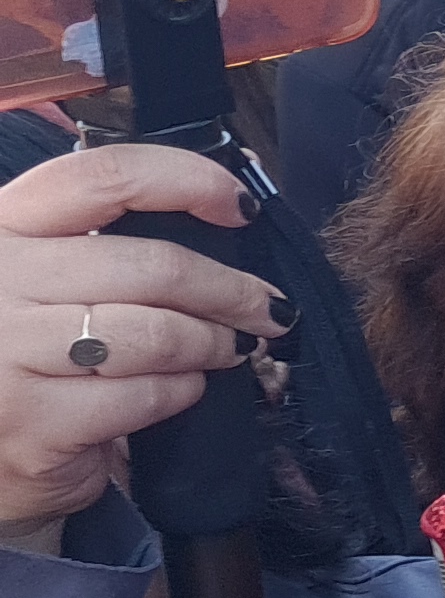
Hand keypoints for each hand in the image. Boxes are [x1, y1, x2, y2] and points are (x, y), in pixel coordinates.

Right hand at [0, 145, 286, 550]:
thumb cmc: (26, 354)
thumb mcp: (41, 280)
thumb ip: (107, 242)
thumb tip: (221, 211)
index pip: (100, 176)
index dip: (186, 180)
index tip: (239, 205)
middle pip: (150, 265)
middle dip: (229, 289)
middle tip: (265, 307)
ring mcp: (4, 354)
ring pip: (157, 333)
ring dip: (212, 343)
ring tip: (227, 348)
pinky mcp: (32, 422)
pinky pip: (146, 394)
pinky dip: (183, 391)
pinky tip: (180, 390)